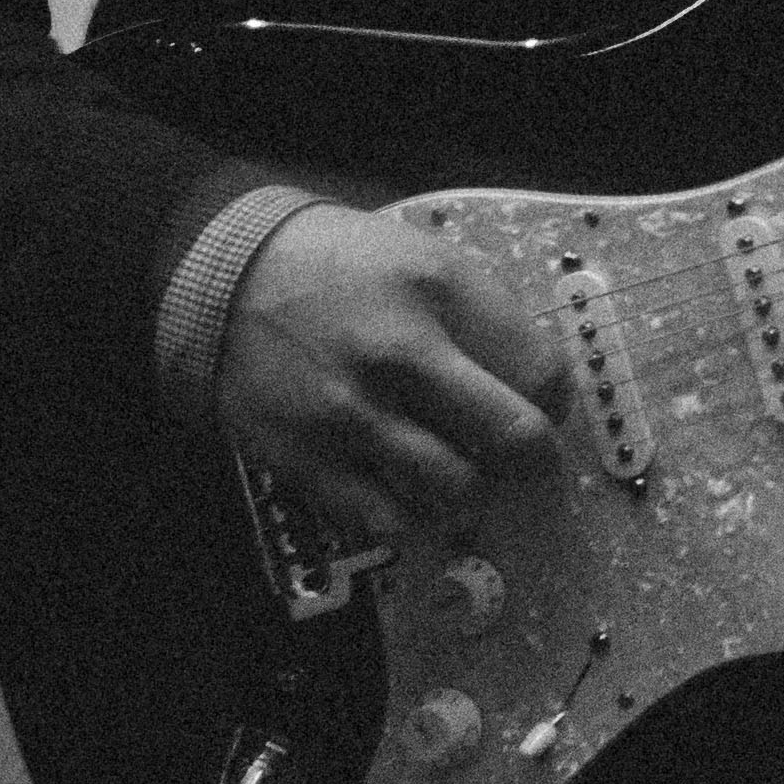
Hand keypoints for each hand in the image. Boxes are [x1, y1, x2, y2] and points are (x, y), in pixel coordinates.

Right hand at [214, 201, 568, 544]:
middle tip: (530, 468)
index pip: (542, 372)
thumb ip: (487, 319)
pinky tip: (410, 498)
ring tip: (465, 480)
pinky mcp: (306, 461)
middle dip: (537, 464)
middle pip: (513, 438)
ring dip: (473, 495)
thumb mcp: (429, 262)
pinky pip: (382, 521)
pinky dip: (410, 521)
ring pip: (454, 492)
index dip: (557, 401)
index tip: (546, 410)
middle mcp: (400, 358)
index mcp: (441, 295)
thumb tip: (541, 388)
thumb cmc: (342, 267)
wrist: (226, 277)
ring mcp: (351, 416)